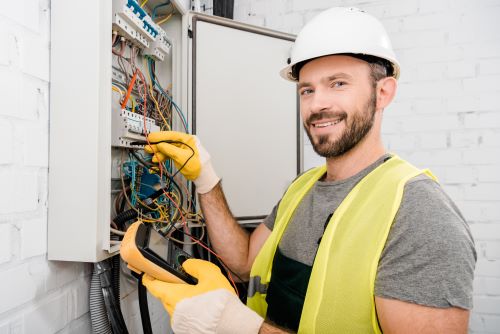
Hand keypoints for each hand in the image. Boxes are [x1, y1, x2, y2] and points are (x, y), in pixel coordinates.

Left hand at [142, 259, 262, 333]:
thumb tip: (187, 264)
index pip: (153, 286)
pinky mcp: (187, 329)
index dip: (150, 277)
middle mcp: (173, 311)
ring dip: (181, 297)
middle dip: (172, 286)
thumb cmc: (221, 304)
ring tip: (198, 292)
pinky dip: (187, 308)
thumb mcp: (210, 275)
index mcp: (175, 296)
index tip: (148, 273)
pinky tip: (201, 304)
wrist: (232, 325)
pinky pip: (182, 315)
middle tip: (184, 279)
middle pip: (165, 295)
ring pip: (174, 305)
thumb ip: (195, 266)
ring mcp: (180, 322)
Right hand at [145, 131, 219, 192]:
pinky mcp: (180, 156)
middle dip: (157, 146)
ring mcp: (182, 150)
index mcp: (188, 139)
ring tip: (152, 157)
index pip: (171, 135)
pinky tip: (157, 160)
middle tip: (148, 148)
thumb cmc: (198, 166)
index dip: (160, 136)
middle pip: (168, 142)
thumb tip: (160, 145)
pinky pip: (169, 155)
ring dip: (159, 153)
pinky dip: (163, 158)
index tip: (150, 138)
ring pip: (167, 149)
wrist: (203, 177)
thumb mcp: (182, 157)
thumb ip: (170, 150)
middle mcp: (185, 143)